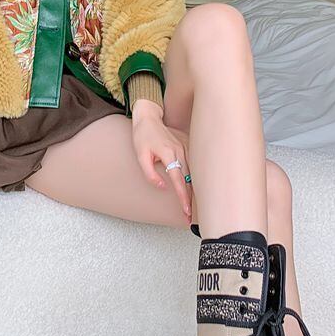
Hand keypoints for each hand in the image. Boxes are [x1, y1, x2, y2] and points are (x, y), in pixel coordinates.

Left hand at [131, 102, 191, 218]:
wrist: (149, 118)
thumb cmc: (143, 136)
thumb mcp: (140, 155)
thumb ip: (150, 173)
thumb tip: (163, 186)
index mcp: (169, 154)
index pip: (179, 181)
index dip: (183, 197)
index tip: (186, 211)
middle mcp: (180, 152)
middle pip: (189, 180)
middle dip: (190, 200)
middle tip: (189, 217)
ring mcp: (184, 149)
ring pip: (192, 174)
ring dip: (193, 191)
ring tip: (192, 208)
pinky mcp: (185, 148)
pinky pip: (191, 167)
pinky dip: (193, 180)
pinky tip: (194, 190)